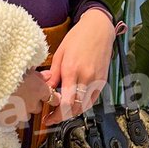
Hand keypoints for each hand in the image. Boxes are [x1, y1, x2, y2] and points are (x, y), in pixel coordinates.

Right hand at [0, 66, 52, 129]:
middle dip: (31, 103)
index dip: (52, 97)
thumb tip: (47, 75)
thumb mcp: (23, 69)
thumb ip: (37, 74)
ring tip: (10, 102)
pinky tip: (4, 109)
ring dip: (21, 111)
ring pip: (26, 116)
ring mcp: (21, 115)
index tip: (50, 96)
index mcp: (38, 89)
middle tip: (21, 94)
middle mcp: (32, 104)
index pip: (54, 98)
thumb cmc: (4, 73)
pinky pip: (14, 123)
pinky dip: (10, 118)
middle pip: (37, 108)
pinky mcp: (9, 122)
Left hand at [40, 8, 115, 127]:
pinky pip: (93, 99)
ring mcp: (96, 80)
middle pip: (76, 108)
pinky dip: (83, 105)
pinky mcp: (103, 80)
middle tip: (52, 118)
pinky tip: (74, 104)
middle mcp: (86, 77)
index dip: (56, 115)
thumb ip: (53, 74)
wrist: (99, 29)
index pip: (65, 102)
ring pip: (85, 106)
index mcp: (72, 70)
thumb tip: (45, 90)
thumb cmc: (77, 38)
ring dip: (73, 112)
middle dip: (62, 116)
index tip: (47, 119)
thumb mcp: (60, 53)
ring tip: (62, 111)